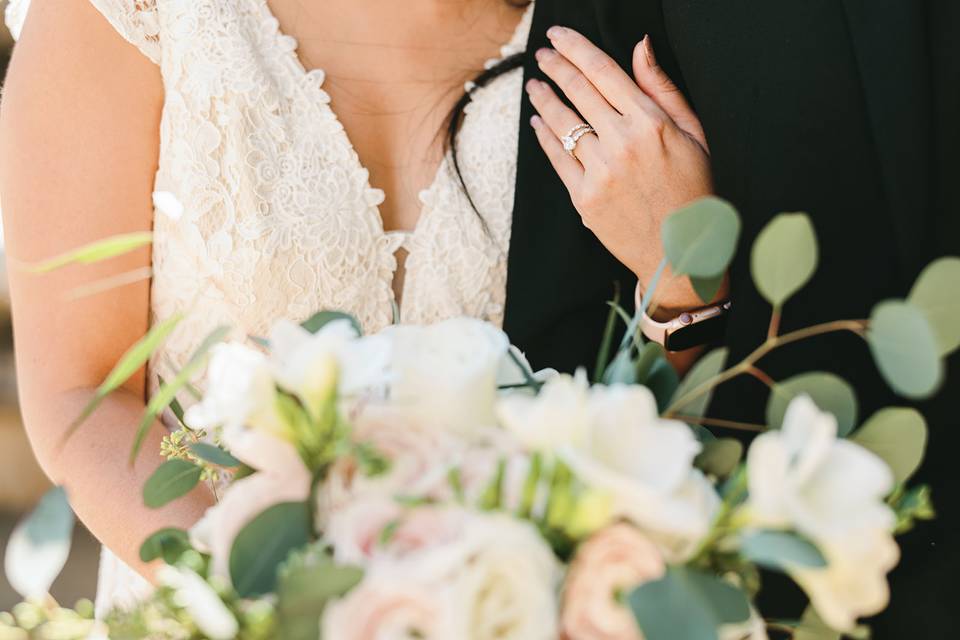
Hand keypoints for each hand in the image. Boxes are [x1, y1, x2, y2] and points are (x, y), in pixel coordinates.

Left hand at [526, 28, 714, 308]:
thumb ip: (662, 88)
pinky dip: (545, 136)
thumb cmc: (693, 189)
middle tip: (543, 55)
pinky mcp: (583, 198)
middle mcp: (622, 143)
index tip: (558, 36)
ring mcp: (599, 172)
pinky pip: (557, 158)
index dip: (575, 49)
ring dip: (544, 99)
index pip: (603, 72)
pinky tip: (539, 123)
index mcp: (651, 123)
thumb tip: (640, 46)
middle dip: (555, 67)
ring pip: (563, 123)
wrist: (681, 251)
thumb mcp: (694, 133)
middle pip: (578, 92)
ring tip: (535, 86)